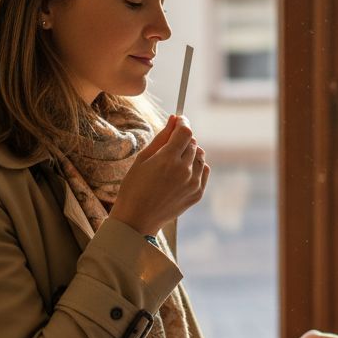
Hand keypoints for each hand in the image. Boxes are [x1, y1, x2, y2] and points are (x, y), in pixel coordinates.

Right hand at [109, 115, 209, 236]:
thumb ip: (161, 137)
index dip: (183, 123)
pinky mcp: (197, 194)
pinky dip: (196, 166)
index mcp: (168, 159)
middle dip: (183, 138)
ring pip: (200, 156)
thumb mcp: (142, 159)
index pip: (185, 131)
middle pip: (193, 143)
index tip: (179, 120)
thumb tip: (174, 118)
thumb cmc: (134, 187)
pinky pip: (204, 170)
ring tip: (174, 160)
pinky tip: (183, 170)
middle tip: (171, 144)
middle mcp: (184, 170)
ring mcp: (193, 183)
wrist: (138, 219)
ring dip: (190, 152)